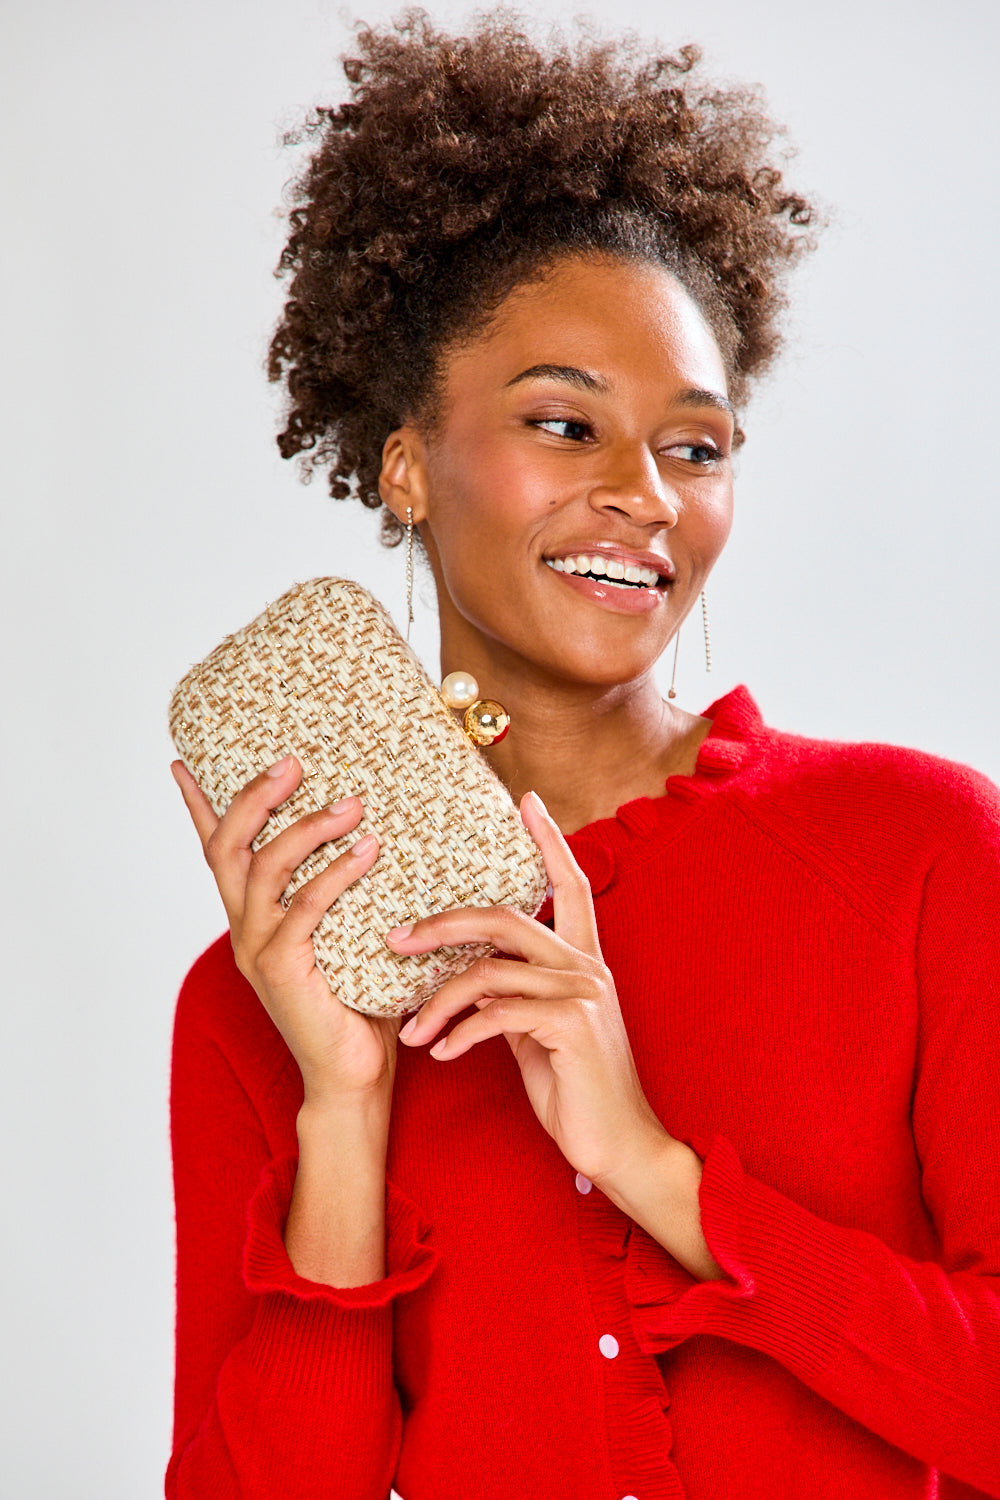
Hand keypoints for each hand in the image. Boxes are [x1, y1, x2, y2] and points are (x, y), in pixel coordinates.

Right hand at [170, 755, 403, 1105]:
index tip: (183, 764)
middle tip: (293, 764)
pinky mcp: (282, 969)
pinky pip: (305, 907)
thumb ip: (348, 894)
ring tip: (351, 804)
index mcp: (252, 918)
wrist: (353, 1075)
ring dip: (307, 828)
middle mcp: (245, 928)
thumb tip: (383, 838)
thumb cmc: (361, 1003)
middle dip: (255, 798)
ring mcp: (258, 948)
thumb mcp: (350, 935)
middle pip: (229, 847)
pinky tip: (366, 851)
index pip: (216, 851)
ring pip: (265, 869)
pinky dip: (336, 873)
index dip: (198, 807)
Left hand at [387, 790, 670, 1187]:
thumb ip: (514, 993)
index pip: (569, 883)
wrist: (619, 1145)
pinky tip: (441, 1054)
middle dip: (441, 924)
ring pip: (487, 971)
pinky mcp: (570, 1025)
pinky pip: (495, 1013)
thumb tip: (467, 978)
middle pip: (503, 918)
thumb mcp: (539, 1030)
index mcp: (582, 959)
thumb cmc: (575, 1087)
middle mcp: (585, 966)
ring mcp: (581, 993)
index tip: (526, 801)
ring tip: (409, 1031)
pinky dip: (459, 1033)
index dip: (548, 839)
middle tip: (394, 939)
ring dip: (436, 1002)